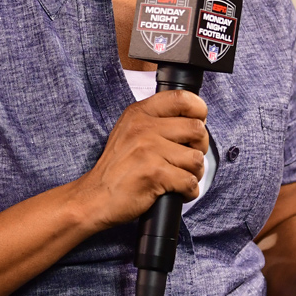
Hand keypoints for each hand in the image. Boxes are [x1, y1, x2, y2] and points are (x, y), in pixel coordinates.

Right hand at [72, 90, 208, 231]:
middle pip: (196, 129)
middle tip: (188, 159)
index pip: (182, 98)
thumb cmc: (117, 168)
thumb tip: (194, 121)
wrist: (95, 197)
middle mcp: (143, 127)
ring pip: (196, 158)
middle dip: (200, 148)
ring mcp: (148, 150)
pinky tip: (176, 192)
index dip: (199, 111)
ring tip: (180, 178)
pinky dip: (188, 191)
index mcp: (139, 113)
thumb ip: (156, 121)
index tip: (197, 125)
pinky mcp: (154, 173)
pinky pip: (189, 181)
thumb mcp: (130, 131)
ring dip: (194, 173)